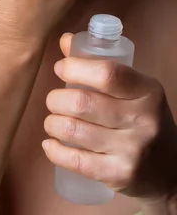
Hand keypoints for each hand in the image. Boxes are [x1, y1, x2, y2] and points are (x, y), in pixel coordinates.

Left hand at [43, 33, 176, 203]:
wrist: (169, 171)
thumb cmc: (141, 120)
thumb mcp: (132, 89)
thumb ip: (99, 64)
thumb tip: (65, 40)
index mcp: (147, 90)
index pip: (108, 73)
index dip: (76, 68)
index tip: (60, 68)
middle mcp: (144, 119)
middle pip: (83, 103)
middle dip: (56, 99)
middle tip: (53, 100)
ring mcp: (133, 149)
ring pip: (74, 131)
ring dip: (52, 123)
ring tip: (52, 121)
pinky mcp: (122, 175)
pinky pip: (77, 161)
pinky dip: (55, 151)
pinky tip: (50, 144)